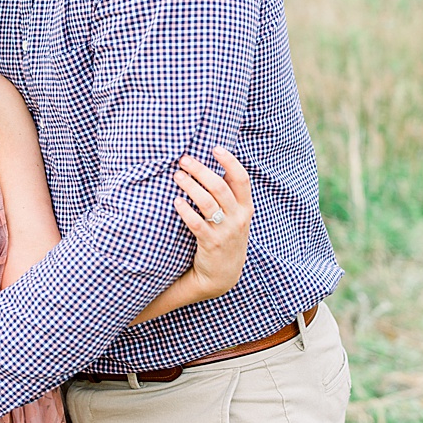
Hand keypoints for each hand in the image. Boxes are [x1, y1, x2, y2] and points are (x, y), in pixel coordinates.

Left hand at [173, 146, 252, 299]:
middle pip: (220, 187)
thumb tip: (214, 167)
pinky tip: (176, 202)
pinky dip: (186, 210)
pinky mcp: (211, 244)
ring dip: (190, 186)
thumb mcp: (236, 217)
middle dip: (201, 170)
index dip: (230, 161)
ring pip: (207, 202)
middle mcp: (238, 218)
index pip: (242, 179)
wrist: (223, 275)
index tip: (215, 148)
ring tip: (177, 176)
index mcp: (246, 208)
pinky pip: (197, 223)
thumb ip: (230, 196)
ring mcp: (225, 232)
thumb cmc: (226, 238)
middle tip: (184, 160)